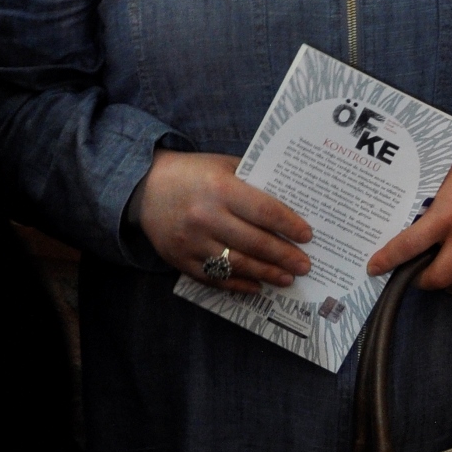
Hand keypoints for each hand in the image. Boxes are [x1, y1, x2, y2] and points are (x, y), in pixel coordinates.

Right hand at [133, 149, 311, 293]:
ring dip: (266, 274)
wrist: (144, 187)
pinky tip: (257, 286)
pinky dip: (238, 284)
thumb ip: (253, 180)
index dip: (288, 225)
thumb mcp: (223, 165)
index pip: (264, 211)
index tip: (307, 236)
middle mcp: (205, 216)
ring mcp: (191, 242)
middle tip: (304, 265)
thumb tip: (292, 201)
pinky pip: (215, 278)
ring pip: (237, 264)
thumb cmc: (193, 174)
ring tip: (287, 278)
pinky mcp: (180, 260)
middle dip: (284, 256)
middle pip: (254, 242)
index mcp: (219, 188)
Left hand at [366, 161, 451, 297]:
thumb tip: (392, 210)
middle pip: (436, 276)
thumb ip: (422, 196)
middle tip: (413, 272)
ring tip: (436, 273)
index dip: (389, 259)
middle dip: (419, 279)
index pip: (410, 245)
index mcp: (447, 214)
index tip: (374, 267)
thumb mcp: (442, 176)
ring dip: (443, 284)